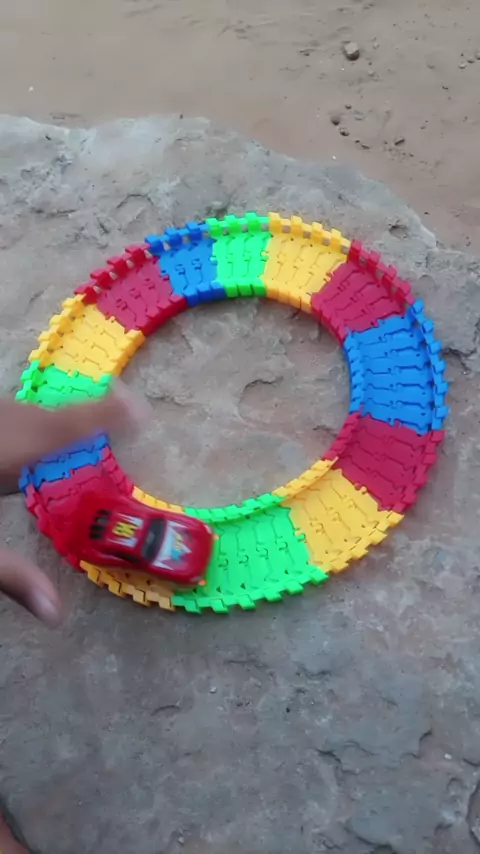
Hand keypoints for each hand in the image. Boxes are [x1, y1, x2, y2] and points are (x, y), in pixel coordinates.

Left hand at [0, 386, 143, 625]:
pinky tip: (7, 442)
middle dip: (74, 420)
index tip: (140, 406)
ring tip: (61, 435)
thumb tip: (58, 614)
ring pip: (10, 413)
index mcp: (3, 453)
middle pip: (39, 418)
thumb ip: (9, 576)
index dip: (105, 415)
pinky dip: (9, 426)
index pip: (64, 429)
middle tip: (111, 420)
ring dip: (37, 424)